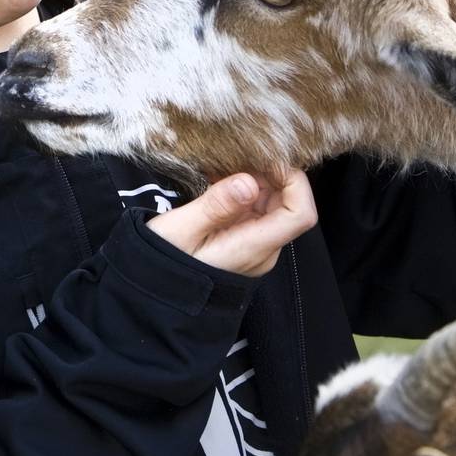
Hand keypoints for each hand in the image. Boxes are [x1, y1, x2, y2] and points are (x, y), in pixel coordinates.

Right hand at [146, 169, 317, 276]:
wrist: (154, 298)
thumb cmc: (163, 265)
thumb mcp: (181, 230)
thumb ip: (216, 206)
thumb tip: (249, 182)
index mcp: (253, 248)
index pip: (301, 214)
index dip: (294, 181)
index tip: (267, 159)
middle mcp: (263, 250)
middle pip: (288, 204)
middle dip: (269, 175)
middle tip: (236, 157)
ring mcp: (255, 247)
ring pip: (273, 205)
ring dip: (254, 180)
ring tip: (223, 166)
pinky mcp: (243, 243)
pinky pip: (255, 212)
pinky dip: (243, 192)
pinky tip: (218, 181)